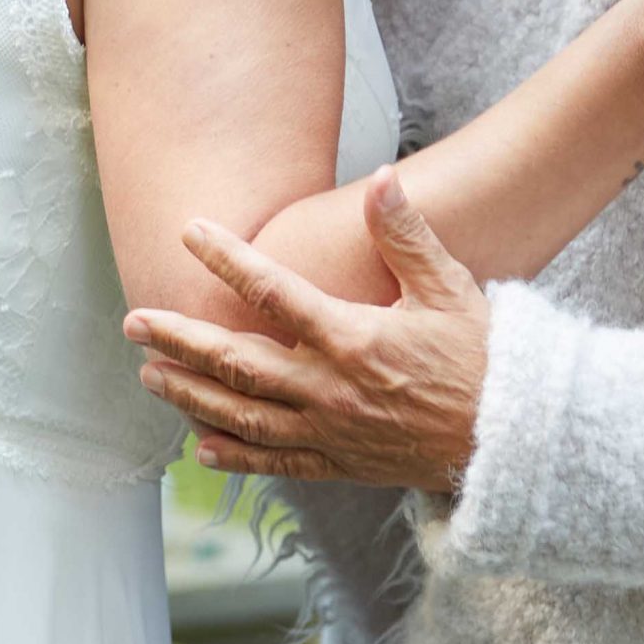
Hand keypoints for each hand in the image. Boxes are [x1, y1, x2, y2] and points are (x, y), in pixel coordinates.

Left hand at [125, 170, 489, 488]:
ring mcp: (330, 432)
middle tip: (134, 323)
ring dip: (190, 395)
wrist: (509, 440)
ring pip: (242, 415)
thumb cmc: (482, 357)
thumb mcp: (449, 286)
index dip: (226, 258)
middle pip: (235, 362)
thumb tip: (382, 179)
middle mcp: (328, 390)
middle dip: (179, 340)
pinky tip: (201, 446)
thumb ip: (406, 234)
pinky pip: (275, 462)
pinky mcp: (340, 464)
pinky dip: (234, 455)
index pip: (272, 291)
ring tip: (150, 376)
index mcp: (350, 338)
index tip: (190, 232)